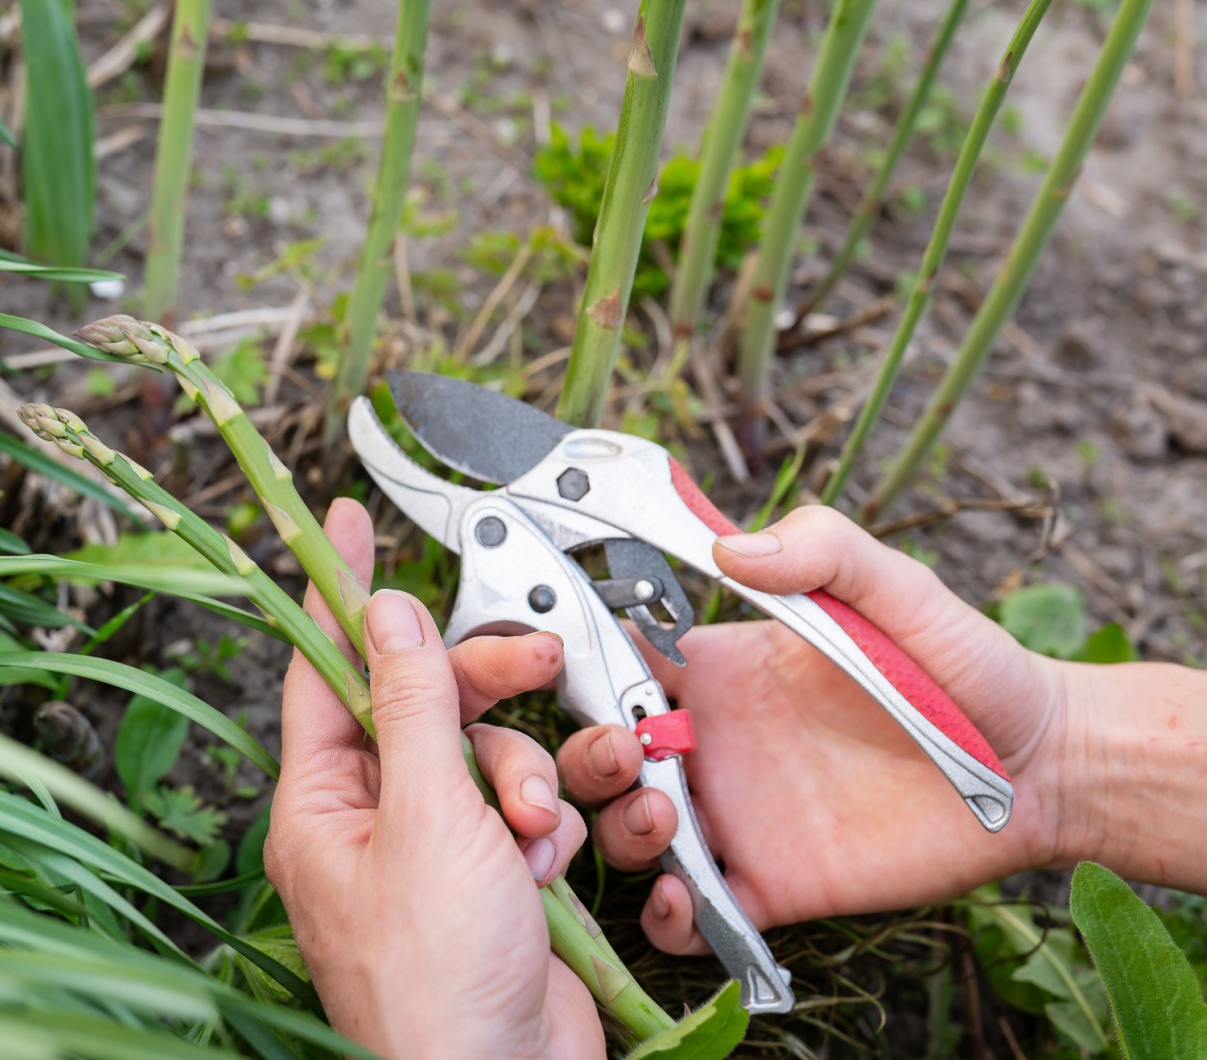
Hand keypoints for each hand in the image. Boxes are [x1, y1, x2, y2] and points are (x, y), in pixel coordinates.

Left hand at [266, 500, 604, 1059]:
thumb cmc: (437, 983)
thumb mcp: (428, 820)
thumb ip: (411, 707)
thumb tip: (387, 615)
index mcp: (323, 803)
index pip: (326, 667)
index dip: (340, 589)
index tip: (343, 521)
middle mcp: (372, 820)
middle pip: (425, 702)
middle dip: (485, 692)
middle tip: (536, 664)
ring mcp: (433, 851)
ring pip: (486, 753)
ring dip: (524, 780)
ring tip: (530, 835)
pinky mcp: (489, 878)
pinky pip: (520, 810)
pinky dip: (543, 828)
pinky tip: (544, 870)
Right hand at [557, 505, 1073, 954]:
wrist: (1038, 769)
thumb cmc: (965, 667)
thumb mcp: (898, 587)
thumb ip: (824, 549)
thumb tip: (732, 546)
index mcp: (723, 669)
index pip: (618, 659)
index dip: (580, 661)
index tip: (566, 663)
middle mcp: (714, 743)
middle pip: (603, 752)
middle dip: (587, 756)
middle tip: (627, 753)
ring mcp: (737, 818)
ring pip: (631, 834)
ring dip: (620, 831)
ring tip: (663, 820)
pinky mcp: (770, 885)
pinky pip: (692, 917)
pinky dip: (667, 919)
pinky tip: (687, 896)